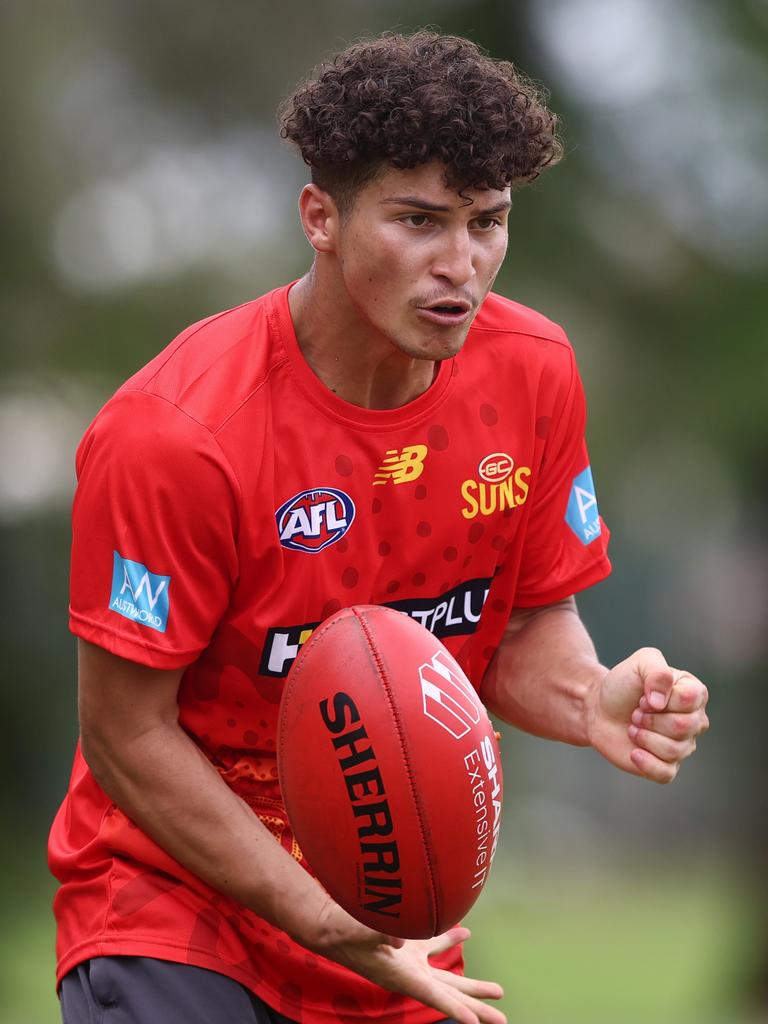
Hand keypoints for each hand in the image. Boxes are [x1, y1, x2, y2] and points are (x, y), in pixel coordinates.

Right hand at [307, 897, 505, 1023]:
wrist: (327, 926)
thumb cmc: (343, 931)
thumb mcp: (361, 932)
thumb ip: (384, 934)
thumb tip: (403, 940)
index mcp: (402, 976)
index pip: (434, 996)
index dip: (456, 1010)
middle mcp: (409, 973)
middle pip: (449, 994)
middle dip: (476, 1005)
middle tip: (502, 1019)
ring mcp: (409, 961)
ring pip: (446, 976)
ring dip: (471, 983)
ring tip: (497, 991)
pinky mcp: (406, 945)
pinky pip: (434, 946)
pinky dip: (451, 939)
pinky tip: (466, 932)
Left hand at [588, 647, 708, 782]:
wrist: (599, 709)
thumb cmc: (622, 685)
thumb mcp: (639, 663)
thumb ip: (656, 671)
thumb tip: (660, 702)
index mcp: (694, 693)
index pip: (689, 699)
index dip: (660, 697)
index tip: (643, 695)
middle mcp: (695, 721)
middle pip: (683, 727)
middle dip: (650, 718)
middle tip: (635, 712)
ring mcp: (682, 746)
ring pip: (674, 750)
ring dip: (644, 736)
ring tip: (633, 727)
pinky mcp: (666, 766)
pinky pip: (666, 774)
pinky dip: (646, 763)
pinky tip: (634, 752)